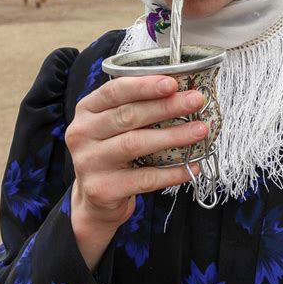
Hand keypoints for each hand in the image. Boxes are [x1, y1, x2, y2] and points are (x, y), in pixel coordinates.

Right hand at [65, 75, 205, 268]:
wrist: (95, 200)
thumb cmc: (113, 151)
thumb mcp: (114, 125)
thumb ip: (135, 107)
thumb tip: (183, 91)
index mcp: (86, 110)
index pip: (114, 91)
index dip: (144, 86)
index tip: (173, 83)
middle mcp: (82, 133)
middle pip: (128, 115)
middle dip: (166, 106)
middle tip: (196, 101)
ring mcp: (88, 163)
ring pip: (136, 144)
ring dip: (173, 136)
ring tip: (200, 130)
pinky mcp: (102, 189)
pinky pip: (144, 178)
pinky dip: (171, 172)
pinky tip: (192, 167)